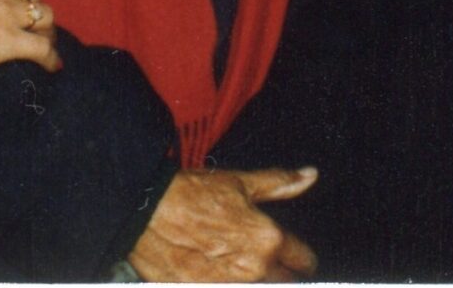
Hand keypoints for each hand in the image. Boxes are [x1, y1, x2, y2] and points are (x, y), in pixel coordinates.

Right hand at [0, 0, 59, 82]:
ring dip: (46, 30)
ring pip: (44, 17)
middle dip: (30, 10)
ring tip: (45, 43)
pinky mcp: (9, 41)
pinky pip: (42, 48)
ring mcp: (5, 12)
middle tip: (30, 26)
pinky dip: (51, 57)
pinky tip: (53, 66)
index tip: (10, 8)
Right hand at [127, 167, 318, 281]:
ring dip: (251, 279)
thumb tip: (309, 176)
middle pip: (283, 281)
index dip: (300, 256)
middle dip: (277, 270)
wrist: (143, 213)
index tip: (294, 254)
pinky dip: (225, 282)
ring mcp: (228, 287)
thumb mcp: (238, 182)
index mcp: (268, 240)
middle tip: (257, 254)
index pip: (303, 260)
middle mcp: (253, 270)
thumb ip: (279, 183)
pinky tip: (212, 269)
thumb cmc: (188, 195)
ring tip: (230, 260)